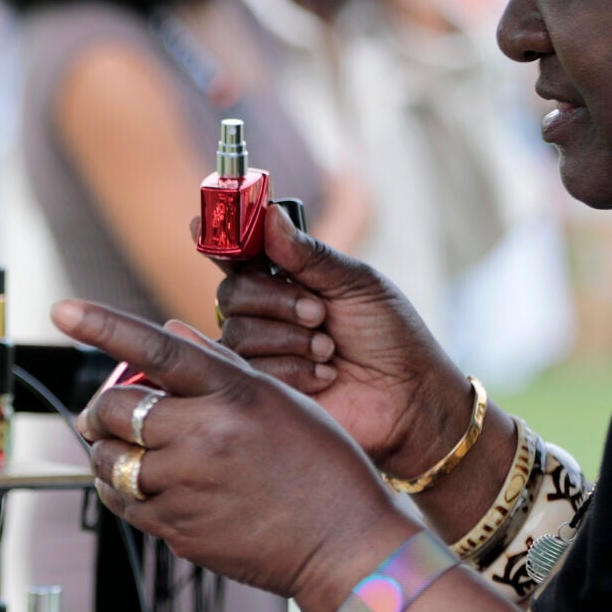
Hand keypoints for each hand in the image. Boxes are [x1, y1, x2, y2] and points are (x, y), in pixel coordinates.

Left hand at [54, 300, 416, 611]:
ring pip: (109, 459)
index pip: (156, 351)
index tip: (63, 310)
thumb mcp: (280, 400)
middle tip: (114, 416)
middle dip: (105, 411)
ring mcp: (188, 486)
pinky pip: (124, 502)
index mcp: (233, 395)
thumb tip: (168, 332)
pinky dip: (124, 491)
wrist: (344, 544)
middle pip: (115, 409)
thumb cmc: (323, 466)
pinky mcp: (178, 529)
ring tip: (134, 453)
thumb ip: (219, 366)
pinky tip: (152, 486)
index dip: (103, 326)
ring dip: (109, 453)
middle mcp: (206, 436)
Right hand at [212, 204, 470, 478]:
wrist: (410, 398)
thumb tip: (267, 214)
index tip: (200, 224)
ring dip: (291, 339)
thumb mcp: (356, 283)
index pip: (238, 254)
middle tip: (319, 313)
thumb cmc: (390, 336)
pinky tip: (325, 376)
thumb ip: (308, 254)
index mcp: (286, 279)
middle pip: (231, 293)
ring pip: (239, 333)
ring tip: (329, 350)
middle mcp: (265, 314)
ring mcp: (261, 354)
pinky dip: (295, 370)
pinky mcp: (263, 391)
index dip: (217, 239)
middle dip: (276, 301)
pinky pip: (252, 371)